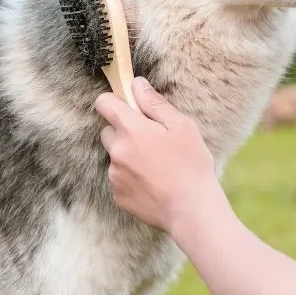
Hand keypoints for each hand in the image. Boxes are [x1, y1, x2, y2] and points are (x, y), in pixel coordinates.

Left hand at [96, 77, 228, 234]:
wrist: (191, 210)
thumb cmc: (191, 164)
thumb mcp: (181, 126)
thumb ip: (154, 103)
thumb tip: (136, 84)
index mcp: (131, 130)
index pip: (104, 104)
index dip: (115, 101)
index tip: (129, 106)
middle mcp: (117, 151)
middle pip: (109, 131)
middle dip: (125, 132)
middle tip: (152, 141)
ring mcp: (115, 175)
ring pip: (115, 156)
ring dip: (129, 156)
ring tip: (157, 166)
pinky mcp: (118, 196)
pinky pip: (119, 178)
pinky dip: (131, 178)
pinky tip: (154, 183)